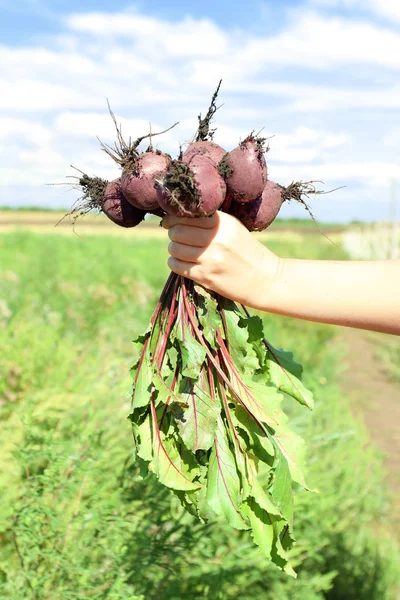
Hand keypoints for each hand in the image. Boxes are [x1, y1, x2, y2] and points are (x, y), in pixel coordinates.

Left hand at [162, 211, 280, 309]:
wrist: (265, 280)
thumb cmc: (248, 253)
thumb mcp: (235, 229)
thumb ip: (212, 221)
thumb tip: (179, 217)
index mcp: (224, 223)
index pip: (188, 214)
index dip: (173, 217)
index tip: (170, 222)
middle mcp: (216, 238)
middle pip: (178, 231)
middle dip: (173, 233)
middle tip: (177, 238)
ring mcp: (210, 258)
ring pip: (175, 248)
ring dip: (174, 249)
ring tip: (182, 251)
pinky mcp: (206, 276)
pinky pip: (177, 265)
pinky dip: (175, 263)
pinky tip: (183, 262)